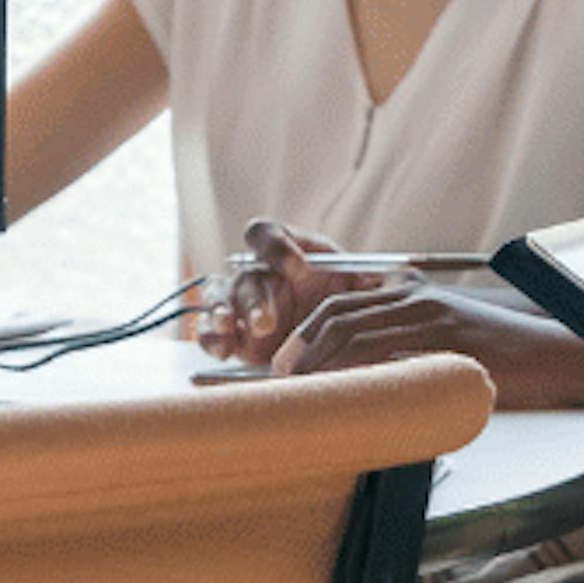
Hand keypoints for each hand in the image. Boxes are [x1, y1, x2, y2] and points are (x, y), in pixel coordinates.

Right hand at [193, 220, 347, 360]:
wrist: (332, 337)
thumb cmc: (341, 300)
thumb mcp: (356, 285)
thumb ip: (360, 279)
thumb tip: (374, 282)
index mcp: (282, 251)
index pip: (264, 234)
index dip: (275, 246)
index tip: (298, 268)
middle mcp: (256, 273)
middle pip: (244, 276)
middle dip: (254, 299)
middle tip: (267, 322)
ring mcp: (238, 305)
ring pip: (218, 299)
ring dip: (222, 313)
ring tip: (229, 327)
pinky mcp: (231, 335)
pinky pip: (209, 332)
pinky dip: (211, 339)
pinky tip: (223, 348)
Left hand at [275, 284, 583, 410]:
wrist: (556, 360)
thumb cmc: (506, 364)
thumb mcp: (451, 347)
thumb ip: (412, 352)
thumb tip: (373, 384)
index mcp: (414, 295)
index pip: (342, 306)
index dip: (307, 335)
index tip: (286, 366)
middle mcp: (417, 297)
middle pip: (338, 316)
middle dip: (302, 350)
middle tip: (280, 383)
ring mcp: (430, 316)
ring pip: (354, 333)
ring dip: (320, 364)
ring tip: (300, 393)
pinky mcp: (445, 340)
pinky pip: (386, 354)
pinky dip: (355, 374)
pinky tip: (342, 396)